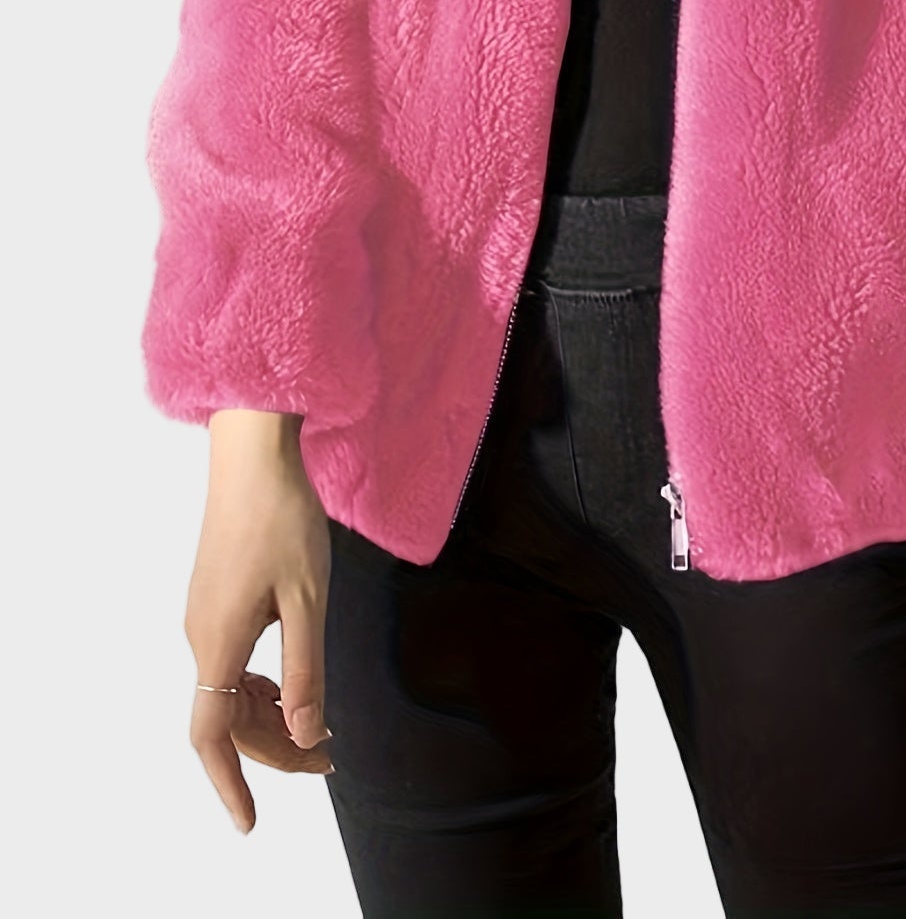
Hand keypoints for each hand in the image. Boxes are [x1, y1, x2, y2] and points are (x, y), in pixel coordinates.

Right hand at [185, 411, 335, 832]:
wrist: (253, 455)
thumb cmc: (284, 519)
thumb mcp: (308, 599)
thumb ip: (306, 670)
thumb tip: (305, 734)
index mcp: (219, 642)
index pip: (212, 735)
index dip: (231, 784)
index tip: (250, 824)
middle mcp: (201, 635)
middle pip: (228, 718)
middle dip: (275, 748)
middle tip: (331, 758)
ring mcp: (203, 615)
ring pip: (229, 691)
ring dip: (270, 717)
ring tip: (320, 726)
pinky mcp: (214, 597)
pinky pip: (231, 662)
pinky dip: (260, 685)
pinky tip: (293, 679)